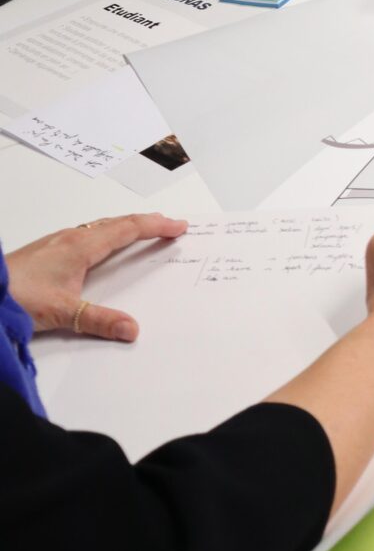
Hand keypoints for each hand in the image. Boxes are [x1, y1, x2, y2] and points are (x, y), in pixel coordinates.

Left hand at [6, 213, 186, 340]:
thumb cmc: (19, 294)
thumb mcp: (64, 312)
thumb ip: (99, 320)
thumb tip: (132, 328)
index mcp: (82, 246)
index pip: (128, 229)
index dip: (155, 227)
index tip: (177, 226)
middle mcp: (72, 237)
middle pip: (117, 222)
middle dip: (145, 222)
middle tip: (168, 224)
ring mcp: (58, 241)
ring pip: (101, 226)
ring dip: (125, 226)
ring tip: (141, 229)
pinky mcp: (48, 249)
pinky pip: (87, 232)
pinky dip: (107, 233)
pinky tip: (101, 244)